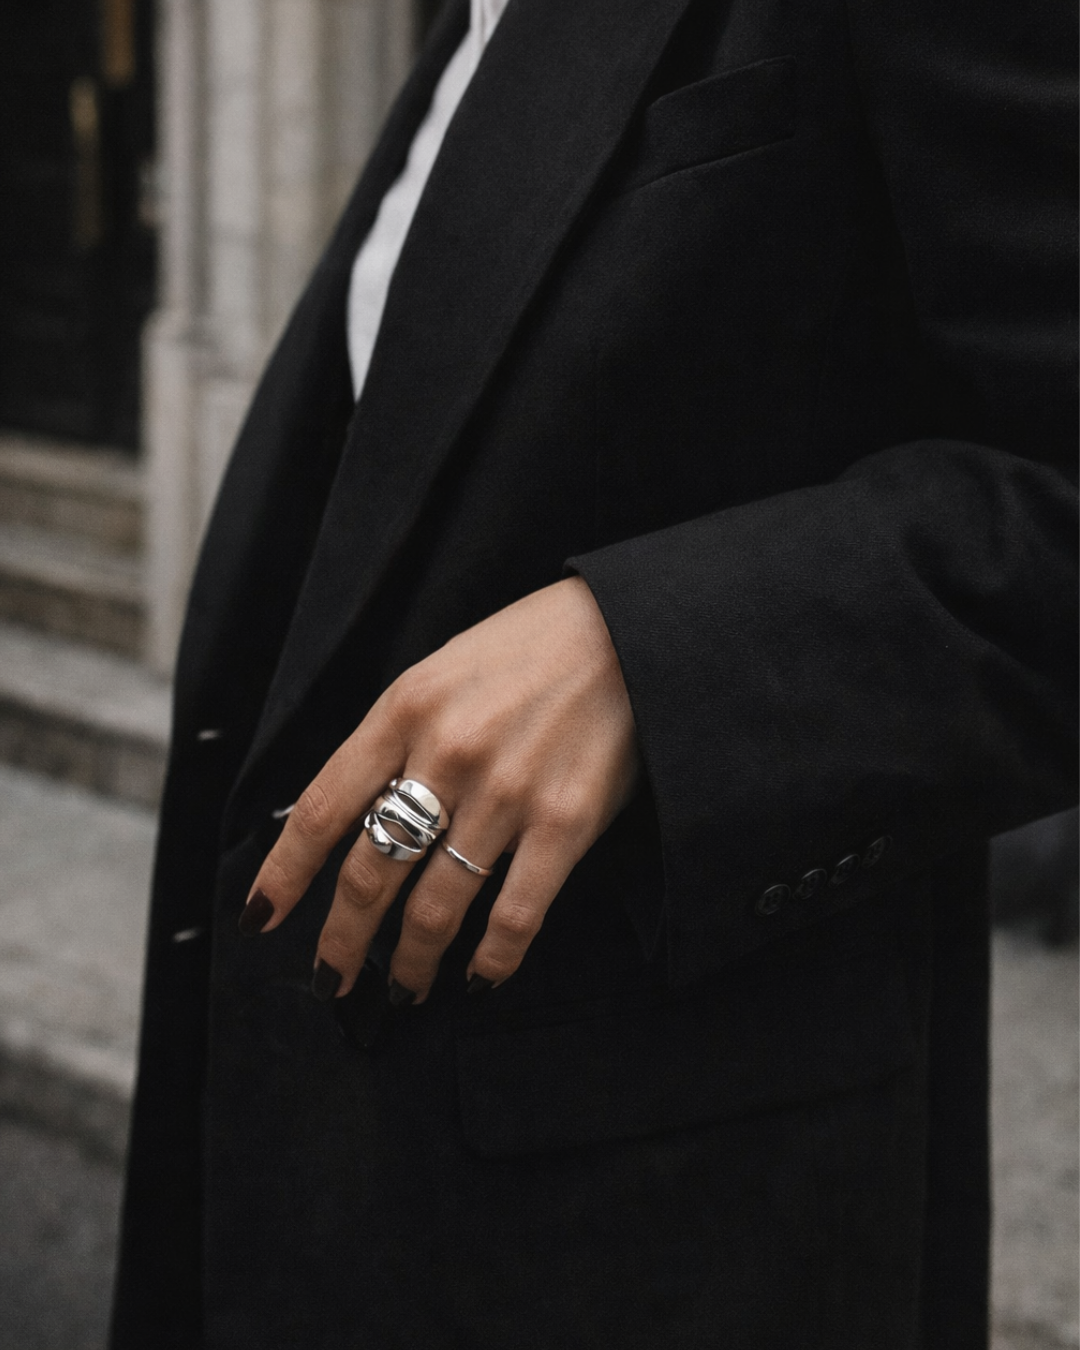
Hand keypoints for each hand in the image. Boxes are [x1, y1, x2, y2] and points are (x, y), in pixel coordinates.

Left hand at [241, 577, 641, 1002]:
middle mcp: (446, 755)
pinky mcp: (565, 823)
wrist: (626, 633)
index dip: (284, 873)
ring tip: (403, 989)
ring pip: (436, 906)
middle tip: (333, 978)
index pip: (323, 809)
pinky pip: (515, 914)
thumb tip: (351, 818)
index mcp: (404, 710)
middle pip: (371, 872)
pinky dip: (491, 960)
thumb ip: (393, 740)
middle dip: (343, 940)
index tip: (260, 918)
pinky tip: (478, 979)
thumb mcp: (438, 673)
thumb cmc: (526, 651)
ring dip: (411, 962)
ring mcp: (506, 793)